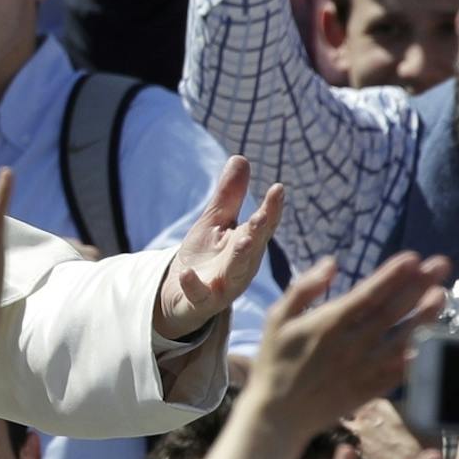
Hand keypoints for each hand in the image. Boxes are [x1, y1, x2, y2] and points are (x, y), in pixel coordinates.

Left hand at [153, 157, 283, 339]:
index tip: (278, 189)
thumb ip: (228, 196)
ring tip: (241, 241)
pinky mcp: (200, 301)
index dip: (271, 208)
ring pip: (235, 273)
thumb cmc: (205, 256)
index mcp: (248, 244)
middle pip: (253, 248)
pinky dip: (194, 286)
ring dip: (239, 258)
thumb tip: (240, 157)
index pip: (263, 224)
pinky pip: (199, 296)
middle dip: (259, 232)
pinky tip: (188, 274)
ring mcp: (223, 286)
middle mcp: (241, 266)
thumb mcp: (214, 222)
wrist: (180, 296)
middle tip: (263, 216)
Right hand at [240, 251, 449, 437]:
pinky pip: (403, 369)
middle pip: (393, 310)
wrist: (278, 414)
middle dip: (419, 285)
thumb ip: (303, 289)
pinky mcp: (373, 388)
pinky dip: (420, 353)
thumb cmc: (274, 361)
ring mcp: (366, 368)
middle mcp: (353, 344)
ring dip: (426, 316)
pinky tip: (434, 338)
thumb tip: (331, 263)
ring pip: (405, 338)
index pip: (369, 294)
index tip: (413, 258)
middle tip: (440, 265)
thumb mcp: (277, 319)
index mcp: (329, 324)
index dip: (393, 275)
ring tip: (442, 295)